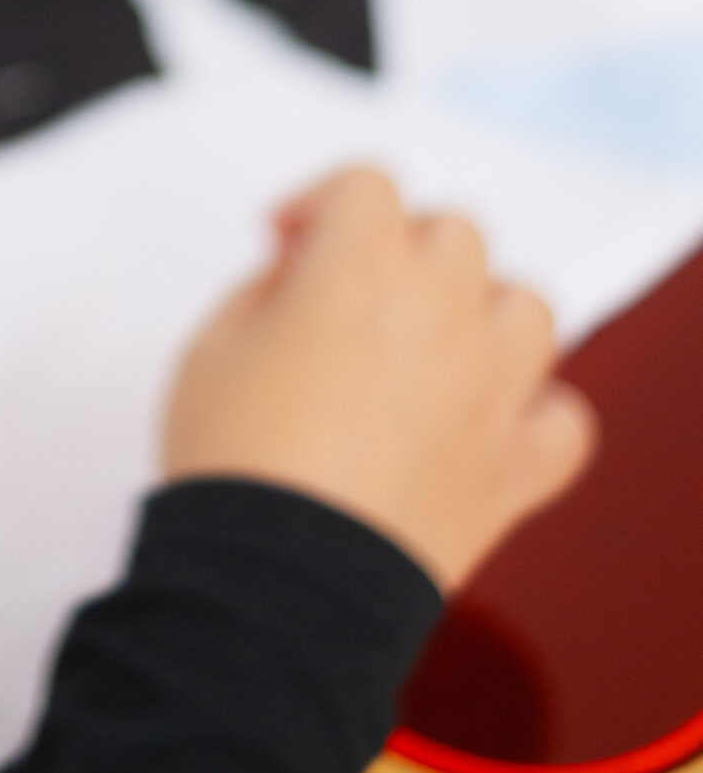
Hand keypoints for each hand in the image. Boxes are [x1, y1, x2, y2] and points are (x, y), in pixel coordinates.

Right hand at [162, 167, 595, 589]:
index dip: (319, 205)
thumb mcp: (209, 347)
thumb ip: (262, 291)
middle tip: (352, 293)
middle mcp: (442, 312)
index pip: (366, 184)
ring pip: (528, 307)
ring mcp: (490, 390)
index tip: (287, 244)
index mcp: (362, 266)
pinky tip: (489, 423)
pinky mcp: (513, 469)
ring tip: (433, 347)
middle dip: (402, 247)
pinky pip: (563, 422)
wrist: (277, 587)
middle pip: (455, 232)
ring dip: (484, 312)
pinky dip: (536, 414)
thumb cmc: (235, 465)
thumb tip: (297, 279)